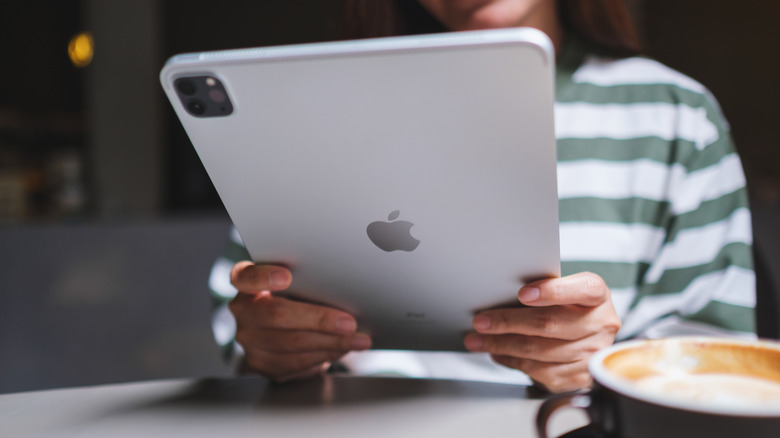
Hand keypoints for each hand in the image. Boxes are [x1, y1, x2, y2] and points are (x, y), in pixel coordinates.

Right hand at [228, 261, 371, 381]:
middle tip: (349, 323)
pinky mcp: (260, 366)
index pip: (247, 276)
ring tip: (357, 340)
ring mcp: (248, 341)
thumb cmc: (288, 295)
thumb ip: (305, 280)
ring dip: (331, 343)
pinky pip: (296, 364)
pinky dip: (325, 356)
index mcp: (245, 282)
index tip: (286, 276)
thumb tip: (342, 289)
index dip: (264, 277)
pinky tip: (342, 349)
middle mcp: (241, 312)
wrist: (269, 327)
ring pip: (292, 345)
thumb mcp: (293, 281)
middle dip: (319, 320)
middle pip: (277, 315)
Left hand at [464, 272, 620, 391]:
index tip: (523, 294)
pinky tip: (498, 352)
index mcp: (597, 295)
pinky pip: (538, 370)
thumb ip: (543, 289)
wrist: (590, 340)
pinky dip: (511, 360)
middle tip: (481, 321)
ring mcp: (591, 353)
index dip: (552, 292)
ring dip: (501, 345)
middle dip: (508, 322)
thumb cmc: (570, 308)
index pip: (582, 289)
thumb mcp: (564, 289)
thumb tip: (499, 295)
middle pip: (550, 323)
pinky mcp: (579, 377)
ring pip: (538, 350)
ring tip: (479, 339)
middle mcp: (601, 324)